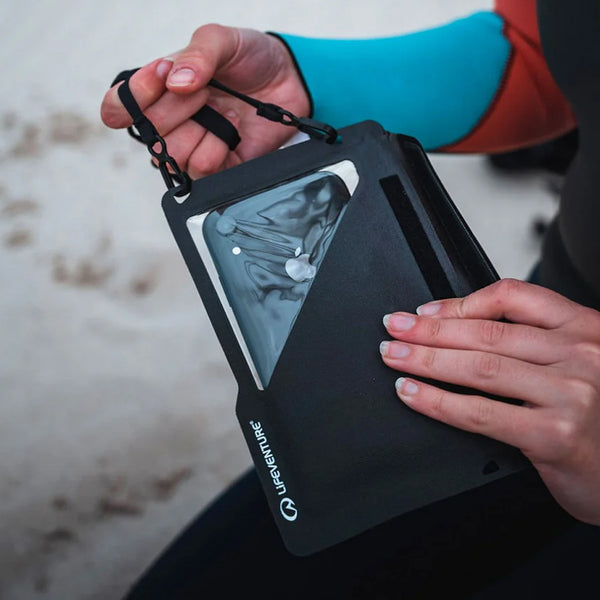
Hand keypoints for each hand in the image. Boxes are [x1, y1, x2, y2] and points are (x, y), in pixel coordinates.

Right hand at [100, 25, 309, 177]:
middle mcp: (172, 121)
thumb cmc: (251, 58)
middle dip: (179, 109)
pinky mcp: (218, 166)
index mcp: (160, 89)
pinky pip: (202, 170)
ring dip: (200, 133)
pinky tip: (233, 134)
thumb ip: (198, 54)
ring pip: (174, 157)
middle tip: (207, 92)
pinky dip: (218, 151)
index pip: (120, 107)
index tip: (160, 77)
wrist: (291, 81)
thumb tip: (174, 83)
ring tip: (224, 114)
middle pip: (150, 134)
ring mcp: (194, 145)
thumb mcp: (222, 40)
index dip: (128, 101)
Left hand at [379, 278, 599, 524]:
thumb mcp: (580, 364)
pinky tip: (411, 392)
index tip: (424, 312)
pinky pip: (479, 413)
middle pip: (486, 332)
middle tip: (393, 328)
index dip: (459, 302)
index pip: (512, 296)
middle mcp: (581, 354)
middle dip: (428, 330)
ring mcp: (571, 394)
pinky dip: (436, 401)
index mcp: (584, 328)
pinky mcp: (555, 435)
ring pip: (478, 367)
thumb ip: (536, 342)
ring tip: (392, 355)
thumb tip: (460, 323)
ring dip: (424, 360)